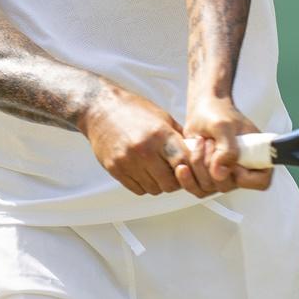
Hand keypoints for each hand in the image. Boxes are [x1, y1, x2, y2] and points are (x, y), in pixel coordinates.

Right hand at [77, 86, 193, 196]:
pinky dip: (144, 185)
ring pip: (154, 189)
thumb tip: (197, 153)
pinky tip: (144, 172)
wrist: (101, 109)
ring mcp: (128, 162)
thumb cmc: (134, 110)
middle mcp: (144, 150)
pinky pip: (137, 189)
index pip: (184, 162)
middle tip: (175, 173)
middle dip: (176, 181)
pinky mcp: (115, 169)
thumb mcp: (162, 117)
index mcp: (160, 134)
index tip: (191, 167)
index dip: (191, 168)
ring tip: (158, 170)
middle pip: (170, 182)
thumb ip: (179, 137)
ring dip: (160, 184)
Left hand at [179, 95, 271, 195]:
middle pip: (226, 185)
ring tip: (200, 142)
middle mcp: (241, 170)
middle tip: (210, 141)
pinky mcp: (207, 178)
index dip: (245, 176)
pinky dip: (187, 175)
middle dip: (211, 162)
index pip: (261, 181)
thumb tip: (220, 174)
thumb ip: (227, 150)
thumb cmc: (217, 113)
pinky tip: (183, 165)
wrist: (202, 110)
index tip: (232, 161)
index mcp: (256, 156)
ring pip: (208, 187)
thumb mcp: (223, 127)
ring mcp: (224, 175)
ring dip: (198, 164)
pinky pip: (195, 187)